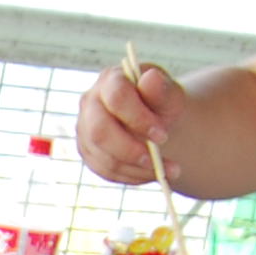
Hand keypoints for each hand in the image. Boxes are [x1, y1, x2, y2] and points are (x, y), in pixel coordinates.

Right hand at [77, 60, 185, 188]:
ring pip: (105, 157)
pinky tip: (153, 172)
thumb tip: (151, 78)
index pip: (116, 98)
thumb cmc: (162, 104)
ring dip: (138, 169)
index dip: (138, 119)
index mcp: (111, 80)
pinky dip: (134, 176)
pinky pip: (107, 172)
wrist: (157, 121)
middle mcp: (90, 102)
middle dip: (130, 150)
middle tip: (157, 161)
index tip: (162, 136)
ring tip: (168, 171)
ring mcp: (85, 129)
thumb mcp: (169, 95)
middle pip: (100, 131)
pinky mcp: (89, 152)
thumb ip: (161, 89)